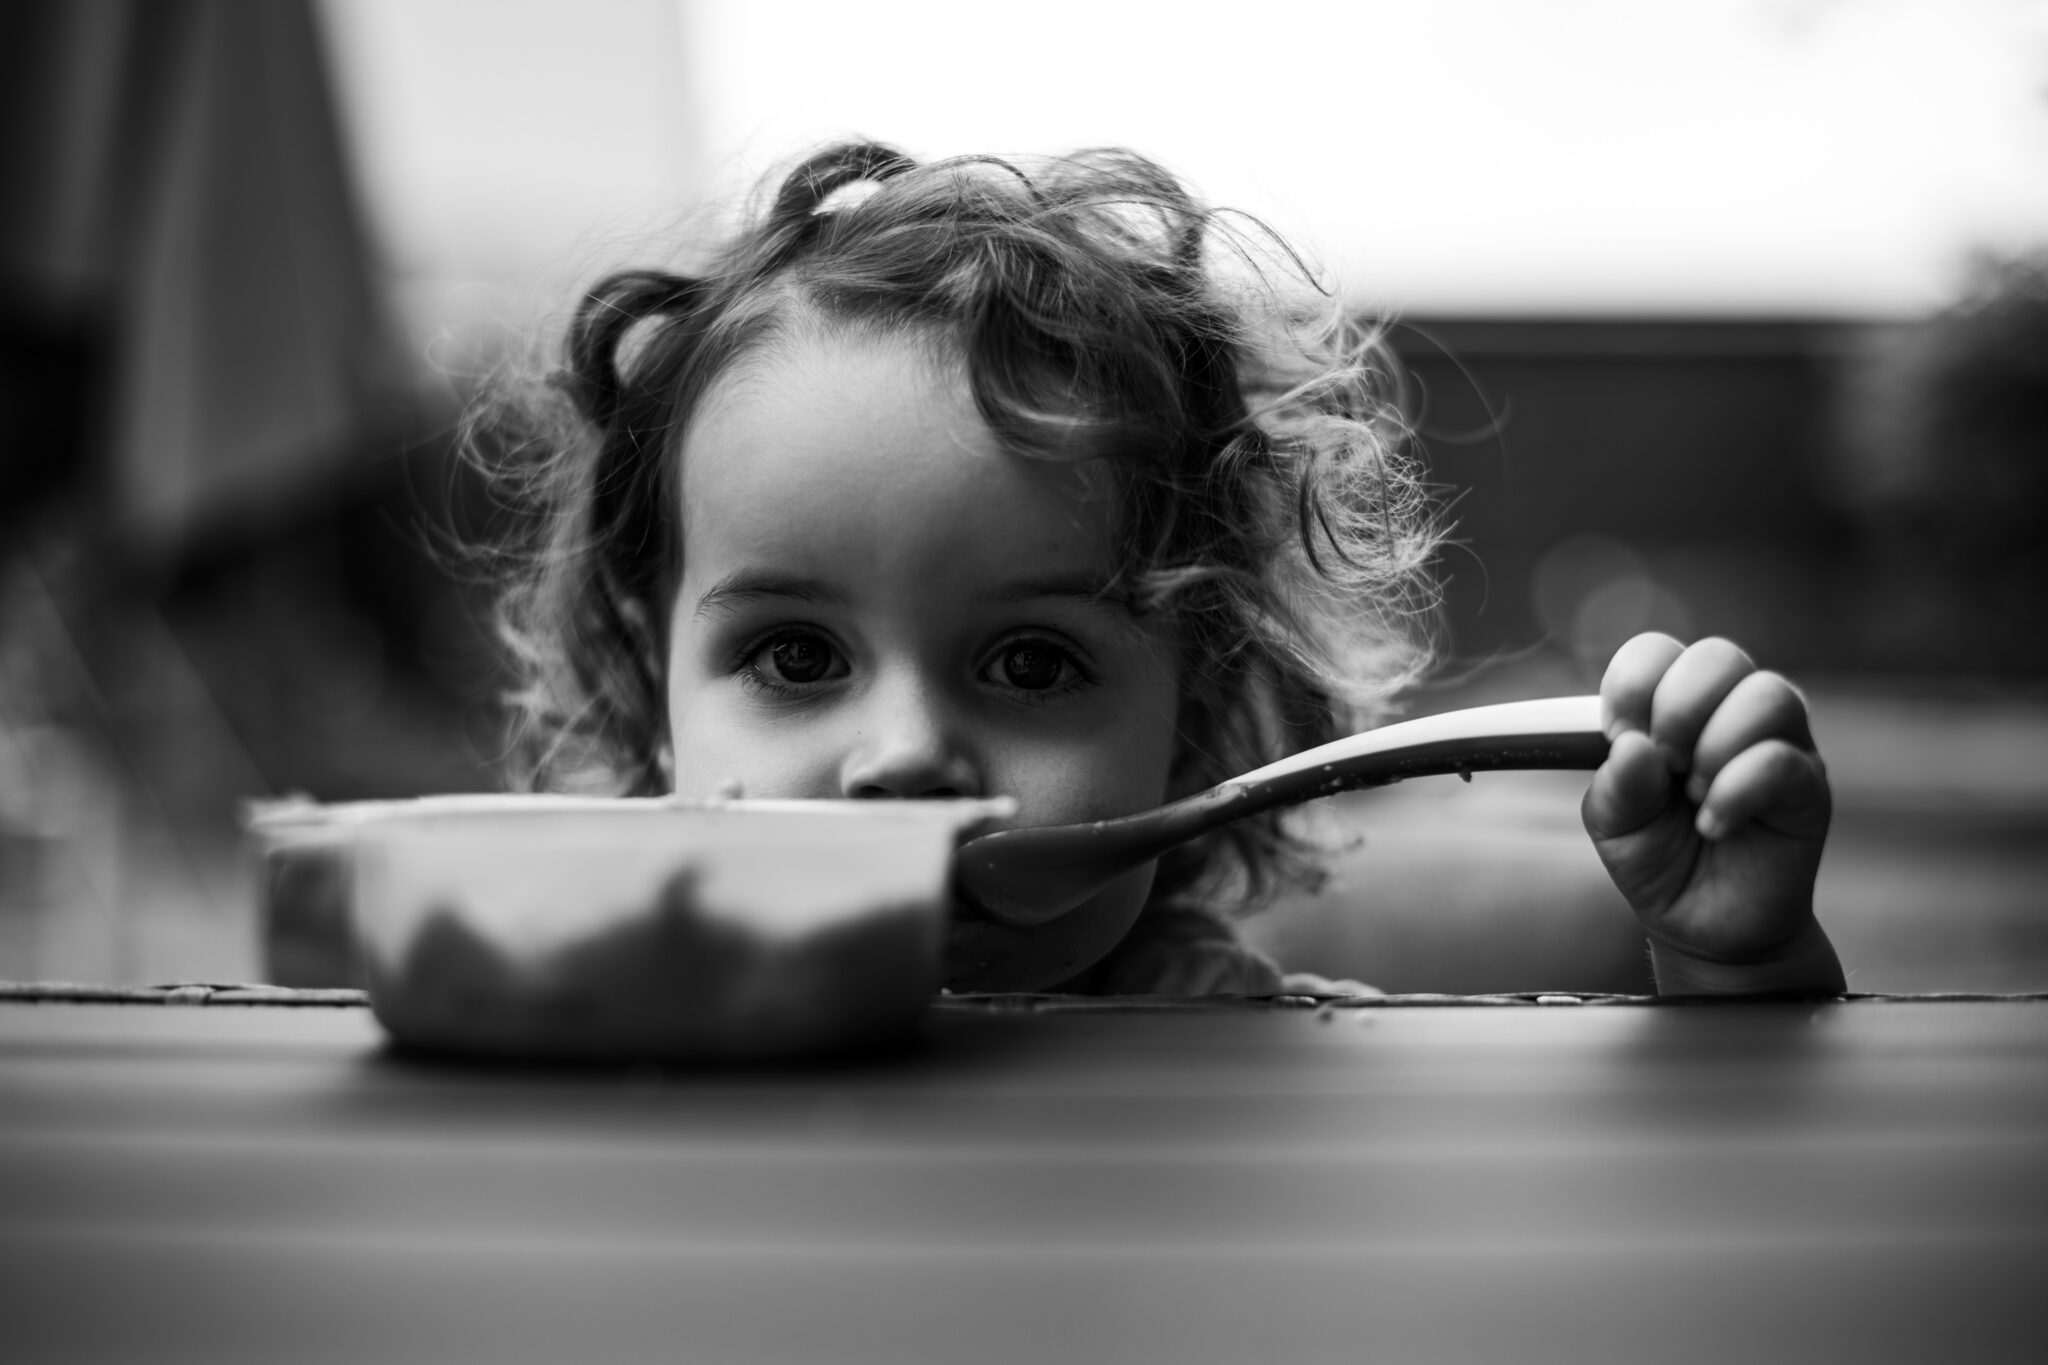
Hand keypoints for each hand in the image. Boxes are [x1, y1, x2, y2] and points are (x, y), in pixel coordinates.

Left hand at [1582, 633, 1843, 994]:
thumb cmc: (1660, 861)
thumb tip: (1631, 747)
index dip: (1632, 683)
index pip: (1658, 651)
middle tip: (1662, 764)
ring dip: (1715, 746)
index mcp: (1675, 706)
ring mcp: (1778, 743)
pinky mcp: (1808, 785)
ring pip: (1766, 694)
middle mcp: (1732, 712)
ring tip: (1693, 795)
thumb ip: (1615, 786)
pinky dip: (1736, 791)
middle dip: (1676, 707)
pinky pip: (1782, 760)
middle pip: (1718, 656)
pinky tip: (1714, 826)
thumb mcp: (1616, 827)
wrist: (1706, 926)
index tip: (1614, 733)